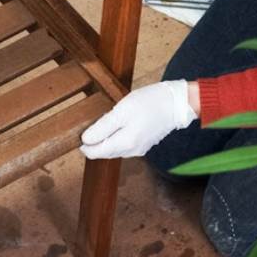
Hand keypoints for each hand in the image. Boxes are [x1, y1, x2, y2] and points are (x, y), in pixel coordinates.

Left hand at [79, 80, 197, 159]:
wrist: (177, 103)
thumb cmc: (149, 103)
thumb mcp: (121, 111)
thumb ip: (103, 127)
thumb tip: (85, 140)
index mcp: (124, 144)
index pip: (95, 153)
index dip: (84, 144)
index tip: (79, 130)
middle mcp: (131, 151)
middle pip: (104, 151)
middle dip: (94, 141)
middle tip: (91, 123)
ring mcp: (139, 149)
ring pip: (114, 148)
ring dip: (105, 139)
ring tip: (104, 121)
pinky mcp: (144, 143)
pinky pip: (124, 144)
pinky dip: (117, 137)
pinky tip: (118, 124)